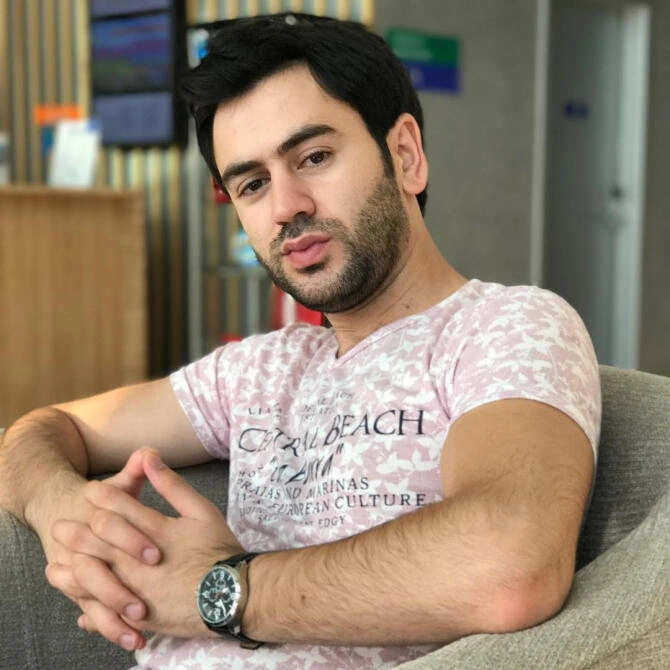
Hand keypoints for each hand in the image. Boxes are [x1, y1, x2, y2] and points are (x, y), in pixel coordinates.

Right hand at [45, 449, 163, 650]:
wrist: (65, 512)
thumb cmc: (108, 499)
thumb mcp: (121, 484)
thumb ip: (136, 470)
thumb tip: (150, 452)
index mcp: (95, 516)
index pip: (109, 528)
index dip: (131, 540)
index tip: (157, 553)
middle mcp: (81, 545)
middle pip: (93, 569)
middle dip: (118, 587)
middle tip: (145, 602)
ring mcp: (79, 571)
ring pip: (87, 597)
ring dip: (111, 612)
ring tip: (138, 624)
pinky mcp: (83, 592)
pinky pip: (91, 614)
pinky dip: (109, 628)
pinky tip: (133, 639)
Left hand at [63, 448, 241, 647]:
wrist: (233, 595)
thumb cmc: (219, 550)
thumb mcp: (202, 511)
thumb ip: (172, 485)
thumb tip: (150, 456)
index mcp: (155, 532)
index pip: (117, 508)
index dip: (100, 496)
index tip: (89, 490)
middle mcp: (140, 562)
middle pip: (96, 543)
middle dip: (75, 532)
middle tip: (59, 526)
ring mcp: (138, 591)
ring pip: (93, 580)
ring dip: (71, 571)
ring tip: (56, 565)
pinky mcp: (141, 617)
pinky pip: (106, 613)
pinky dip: (90, 607)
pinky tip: (81, 606)